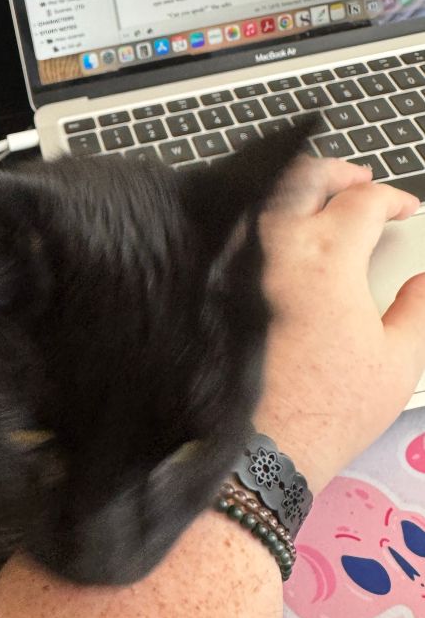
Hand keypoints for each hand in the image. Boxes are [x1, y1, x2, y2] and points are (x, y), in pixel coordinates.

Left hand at [254, 157, 424, 494]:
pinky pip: (232, 228)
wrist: (261, 447)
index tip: (403, 209)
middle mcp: (275, 245)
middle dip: (337, 171)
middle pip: (305, 177)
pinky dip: (256, 217)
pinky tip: (273, 235)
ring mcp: (237, 260)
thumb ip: (420, 307)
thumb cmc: (324, 410)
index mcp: (326, 255)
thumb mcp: (398, 360)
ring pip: (262, 196)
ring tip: (316, 199)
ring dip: (294, 187)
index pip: (364, 200)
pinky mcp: (214, 282)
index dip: (392, 198)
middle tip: (356, 180)